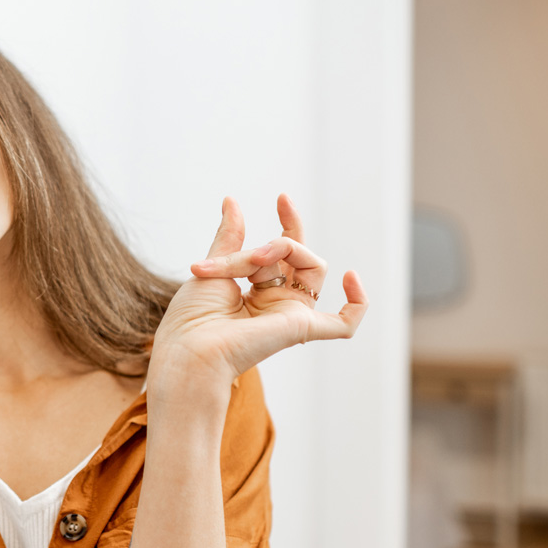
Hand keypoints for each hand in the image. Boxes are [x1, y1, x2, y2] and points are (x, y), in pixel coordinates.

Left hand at [149, 194, 366, 391]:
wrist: (190, 350)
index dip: (289, 222)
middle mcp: (278, 303)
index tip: (282, 197)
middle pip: (297, 255)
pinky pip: (343, 323)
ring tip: (255, 261)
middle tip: (252, 252)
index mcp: (257, 292)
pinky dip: (357, 303)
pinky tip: (353, 279)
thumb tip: (231, 201)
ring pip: (312, 267)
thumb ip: (229, 237)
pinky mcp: (301, 330)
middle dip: (277, 242)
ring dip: (286, 251)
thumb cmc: (191, 320)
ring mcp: (291, 316)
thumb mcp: (212, 267)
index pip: (285, 251)